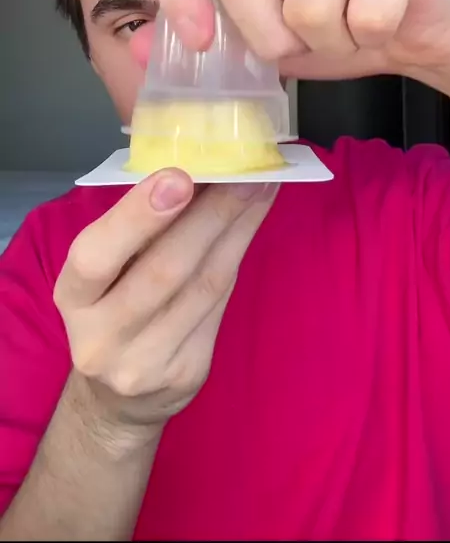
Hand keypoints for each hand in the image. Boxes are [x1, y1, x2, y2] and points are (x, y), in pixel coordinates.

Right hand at [54, 170, 275, 442]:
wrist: (120, 397)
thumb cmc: (113, 310)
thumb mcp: (104, 274)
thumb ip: (135, 231)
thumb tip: (192, 167)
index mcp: (73, 298)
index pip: (95, 258)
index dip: (137, 217)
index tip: (179, 176)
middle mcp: (102, 337)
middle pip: (163, 270)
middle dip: (209, 213)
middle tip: (242, 170)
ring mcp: (147, 362)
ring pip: (203, 285)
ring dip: (237, 227)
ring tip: (261, 184)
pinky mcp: (188, 371)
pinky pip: (221, 302)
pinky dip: (239, 253)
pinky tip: (253, 220)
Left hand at [133, 0, 449, 82]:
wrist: (414, 34)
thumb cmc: (337, 32)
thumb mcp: (264, 42)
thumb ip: (208, 38)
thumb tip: (137, 44)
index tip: (200, 43)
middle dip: (270, 39)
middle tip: (302, 45)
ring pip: (307, 6)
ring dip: (331, 43)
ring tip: (349, 30)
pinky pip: (365, 13)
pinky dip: (373, 38)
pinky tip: (383, 22)